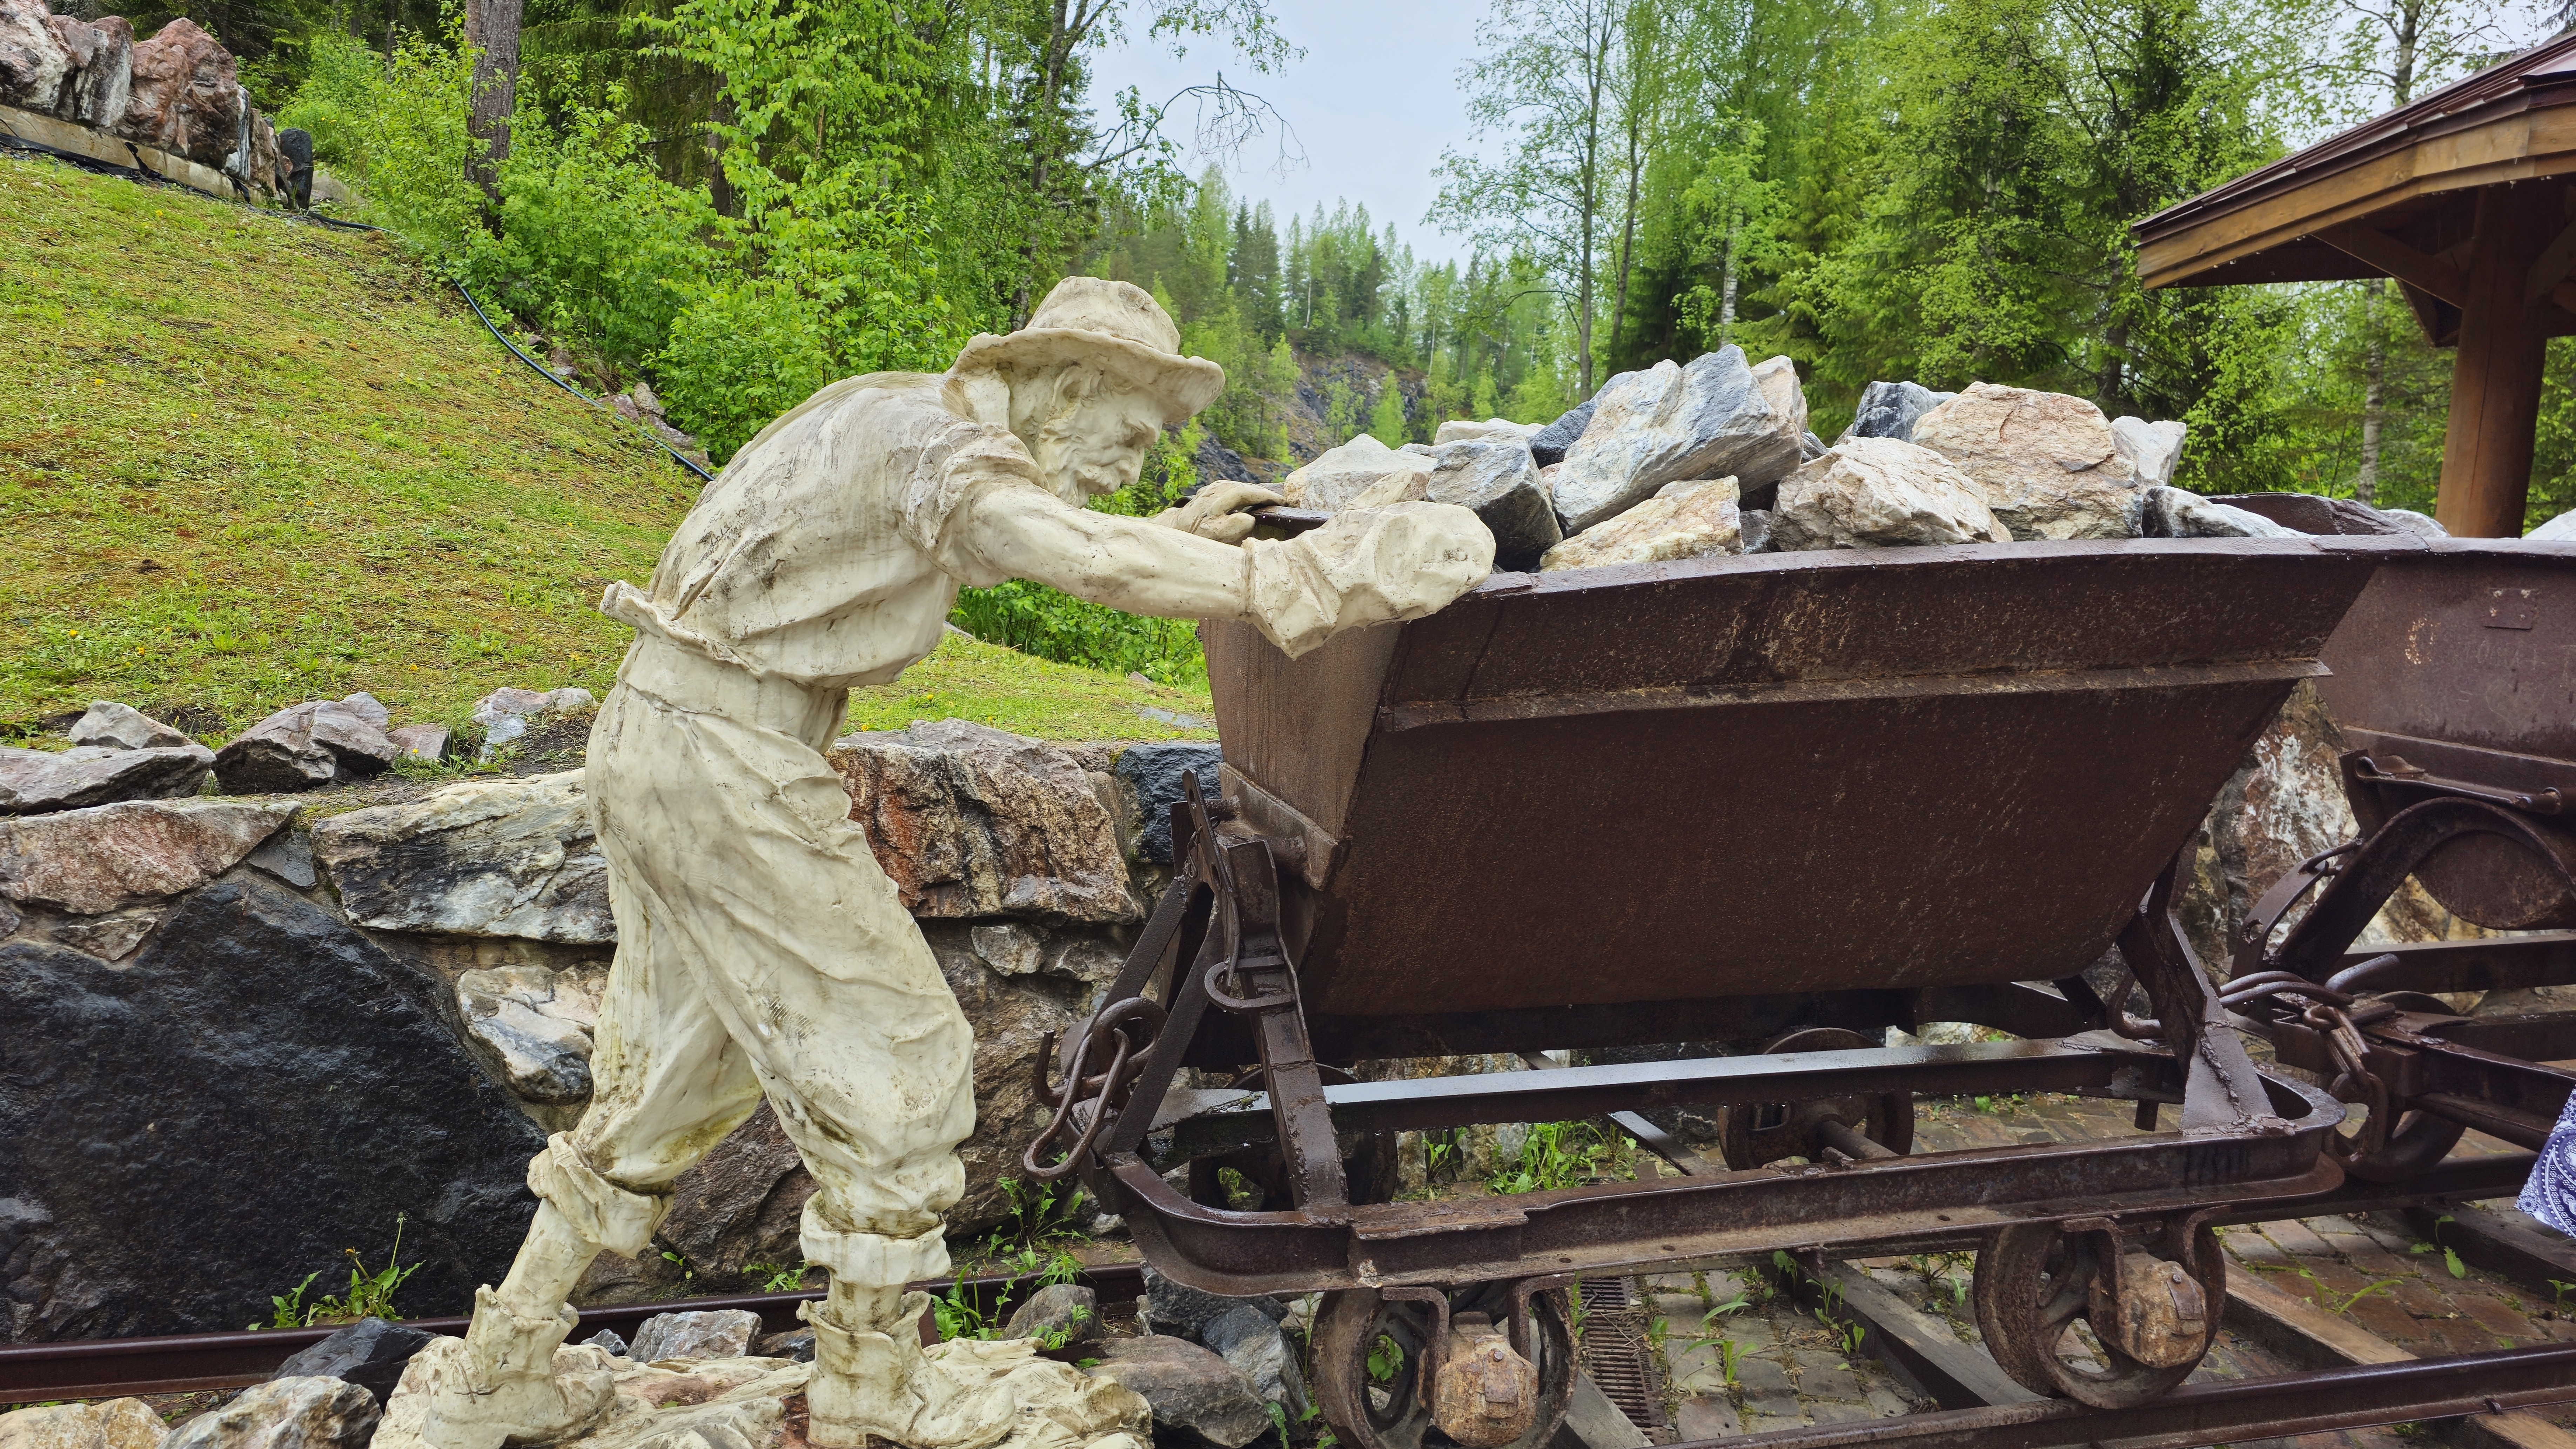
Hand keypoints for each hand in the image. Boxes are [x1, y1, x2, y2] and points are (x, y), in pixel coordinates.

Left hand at [1154, 481, 1284, 544]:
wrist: (1170, 534)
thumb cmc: (1195, 538)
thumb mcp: (1216, 537)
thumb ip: (1235, 526)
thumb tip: (1249, 518)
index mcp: (1218, 500)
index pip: (1248, 493)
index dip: (1266, 497)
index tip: (1281, 502)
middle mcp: (1213, 491)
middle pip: (1243, 487)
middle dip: (1261, 493)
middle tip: (1279, 501)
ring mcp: (1208, 491)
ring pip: (1235, 486)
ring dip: (1251, 492)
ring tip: (1265, 500)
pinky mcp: (1204, 494)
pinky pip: (1227, 489)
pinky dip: (1239, 492)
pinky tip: (1244, 499)